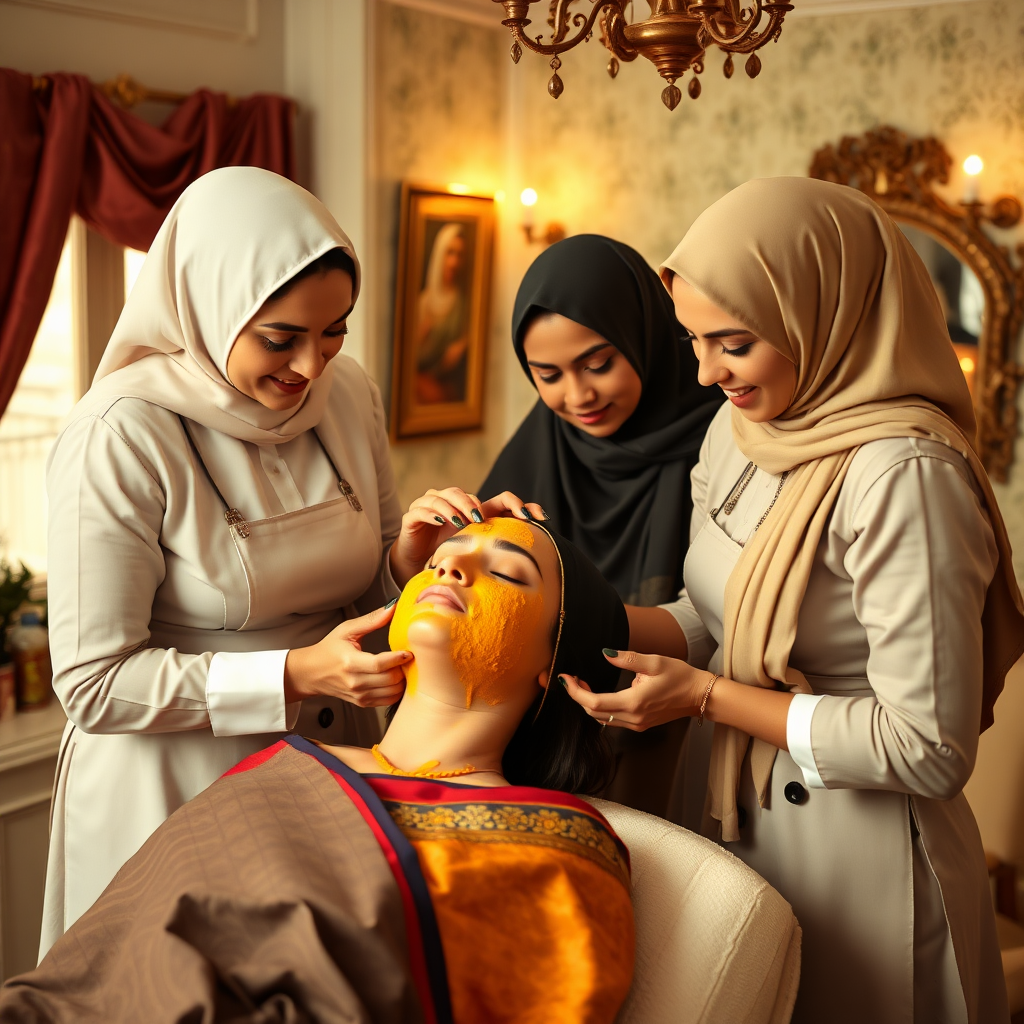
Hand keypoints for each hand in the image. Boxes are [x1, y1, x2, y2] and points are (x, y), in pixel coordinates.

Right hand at [284, 603, 409, 706]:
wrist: (311, 673)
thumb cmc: (328, 650)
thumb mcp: (346, 630)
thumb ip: (371, 620)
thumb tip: (392, 607)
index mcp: (350, 662)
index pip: (379, 664)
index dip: (397, 659)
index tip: (408, 652)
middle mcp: (355, 682)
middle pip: (390, 680)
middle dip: (403, 668)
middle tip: (408, 658)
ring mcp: (359, 695)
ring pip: (392, 692)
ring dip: (402, 680)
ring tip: (402, 667)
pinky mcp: (362, 702)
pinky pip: (388, 700)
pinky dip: (397, 690)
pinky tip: (395, 678)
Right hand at [388, 486, 546, 586]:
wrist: (416, 566)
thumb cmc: (449, 558)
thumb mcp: (477, 553)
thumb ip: (500, 549)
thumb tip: (534, 556)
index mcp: (473, 511)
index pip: (497, 499)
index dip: (515, 503)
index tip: (533, 516)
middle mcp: (450, 504)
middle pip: (463, 493)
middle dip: (474, 504)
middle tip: (481, 518)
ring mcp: (430, 508)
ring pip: (442, 496)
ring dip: (454, 507)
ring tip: (463, 520)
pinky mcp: (412, 517)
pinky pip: (422, 509)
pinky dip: (433, 513)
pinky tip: (442, 521)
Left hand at [560, 649, 707, 730]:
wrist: (699, 696)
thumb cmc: (679, 676)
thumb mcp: (654, 661)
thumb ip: (627, 659)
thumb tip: (605, 654)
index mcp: (634, 702)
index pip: (594, 703)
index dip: (575, 692)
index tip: (565, 679)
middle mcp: (633, 718)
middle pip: (594, 713)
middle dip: (578, 696)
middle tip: (572, 678)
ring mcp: (637, 725)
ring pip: (602, 719)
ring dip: (588, 703)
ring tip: (583, 683)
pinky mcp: (640, 725)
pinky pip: (613, 720)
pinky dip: (601, 709)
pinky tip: (600, 694)